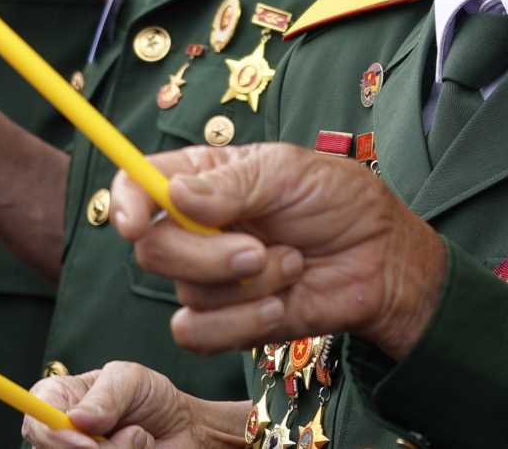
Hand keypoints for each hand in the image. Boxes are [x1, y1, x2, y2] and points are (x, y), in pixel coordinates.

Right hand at [24, 363, 246, 448]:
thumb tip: (77, 419)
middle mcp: (61, 436)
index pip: (35, 420)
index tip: (85, 442)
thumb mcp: (131, 379)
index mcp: (59, 401)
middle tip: (131, 436)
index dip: (53, 435)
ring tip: (138, 439)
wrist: (182, 429)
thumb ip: (106, 395)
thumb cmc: (150, 398)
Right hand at [108, 144, 446, 359]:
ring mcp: (211, 277)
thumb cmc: (341, 202)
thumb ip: (231, 185)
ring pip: (184, 294)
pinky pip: (198, 335)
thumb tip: (172, 193)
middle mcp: (197, 228)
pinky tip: (280, 305)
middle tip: (257, 248)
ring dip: (245, 286)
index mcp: (204, 179)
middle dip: (205, 256)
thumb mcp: (289, 172)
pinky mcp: (227, 322)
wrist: (382, 260)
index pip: (137, 184)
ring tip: (291, 265)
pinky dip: (241, 323)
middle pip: (153, 249)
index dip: (126, 202)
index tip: (136, 222)